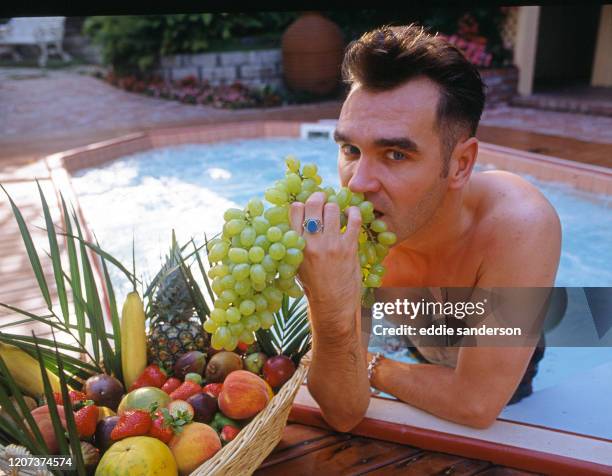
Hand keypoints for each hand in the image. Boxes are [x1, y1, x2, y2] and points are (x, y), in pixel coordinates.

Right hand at [289, 192, 362, 329]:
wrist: (332, 304)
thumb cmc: (313, 285)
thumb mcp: (297, 263)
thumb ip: (297, 242)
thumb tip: (301, 219)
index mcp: (296, 245)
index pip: (295, 210)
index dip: (302, 204)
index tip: (308, 205)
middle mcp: (312, 242)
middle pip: (313, 204)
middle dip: (318, 197)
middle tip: (322, 199)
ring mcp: (331, 244)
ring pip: (333, 208)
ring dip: (335, 206)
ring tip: (336, 210)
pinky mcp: (349, 247)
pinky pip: (354, 219)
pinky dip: (354, 212)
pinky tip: (351, 214)